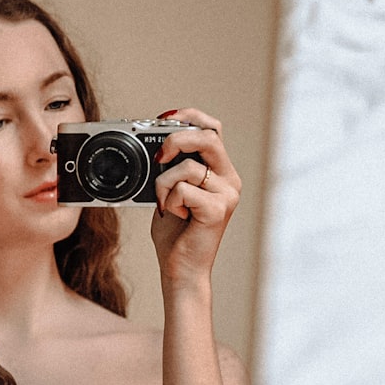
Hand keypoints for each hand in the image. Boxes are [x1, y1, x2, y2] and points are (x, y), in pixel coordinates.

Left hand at [151, 109, 240, 287]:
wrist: (180, 267)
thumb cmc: (175, 231)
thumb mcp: (171, 191)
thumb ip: (172, 167)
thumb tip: (155, 145)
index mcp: (220, 171)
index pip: (213, 129)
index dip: (190, 117)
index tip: (165, 117)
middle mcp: (229, 180)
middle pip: (208, 137)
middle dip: (176, 140)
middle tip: (157, 157)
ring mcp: (227, 195)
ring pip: (188, 168)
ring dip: (163, 184)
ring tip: (165, 204)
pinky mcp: (218, 210)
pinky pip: (183, 190)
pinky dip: (169, 201)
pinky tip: (175, 215)